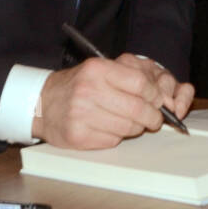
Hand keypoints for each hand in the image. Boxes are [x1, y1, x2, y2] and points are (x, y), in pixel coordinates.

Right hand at [33, 53, 193, 147]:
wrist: (43, 104)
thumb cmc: (79, 86)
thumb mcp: (101, 70)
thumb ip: (132, 76)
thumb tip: (164, 95)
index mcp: (98, 69)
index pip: (140, 83)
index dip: (155, 95)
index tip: (158, 100)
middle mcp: (88, 90)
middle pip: (138, 109)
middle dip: (153, 117)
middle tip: (154, 118)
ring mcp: (81, 114)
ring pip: (129, 127)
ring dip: (136, 128)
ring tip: (130, 122)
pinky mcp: (78, 135)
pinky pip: (113, 139)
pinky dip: (118, 136)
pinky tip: (109, 128)